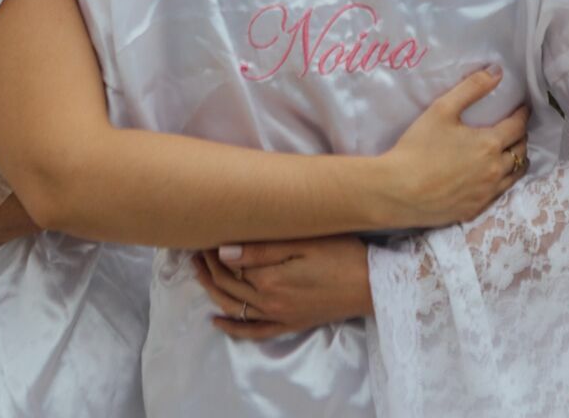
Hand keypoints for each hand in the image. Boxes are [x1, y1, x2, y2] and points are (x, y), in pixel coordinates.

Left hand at [193, 238, 371, 340]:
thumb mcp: (303, 242)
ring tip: (200, 274)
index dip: (214, 252)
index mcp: (270, 279)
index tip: (204, 237)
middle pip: (228, 286)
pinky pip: (255, 331)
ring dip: (213, 291)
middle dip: (208, 269)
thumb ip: (262, 250)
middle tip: (196, 252)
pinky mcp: (290, 323)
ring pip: (235, 307)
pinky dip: (233, 328)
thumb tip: (223, 253)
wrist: (372, 285)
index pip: (230, 266)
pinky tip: (218, 321)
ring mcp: (279, 316)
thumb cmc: (342, 254)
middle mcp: (269, 302)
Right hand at [379, 67, 528, 227]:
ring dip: (516, 160)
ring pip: (515, 175)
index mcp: (490, 144)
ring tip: (509, 151)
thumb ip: (471, 88)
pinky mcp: (475, 210)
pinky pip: (499, 193)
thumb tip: (497, 72)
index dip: (522, 114)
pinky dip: (502, 180)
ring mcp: (486, 193)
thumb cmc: (417, 147)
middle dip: (520, 136)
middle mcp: (495, 170)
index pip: (518, 126)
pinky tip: (492, 175)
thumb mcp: (442, 109)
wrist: (397, 191)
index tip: (522, 108)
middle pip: (521, 151)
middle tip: (514, 128)